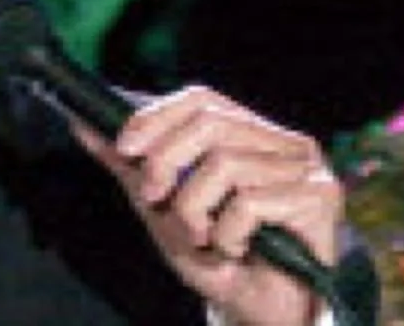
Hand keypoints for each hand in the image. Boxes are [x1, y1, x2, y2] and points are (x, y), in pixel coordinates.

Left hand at [72, 85, 343, 325]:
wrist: (259, 309)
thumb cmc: (215, 255)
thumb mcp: (162, 207)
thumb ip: (128, 165)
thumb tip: (82, 124)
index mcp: (248, 133)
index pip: (200, 98)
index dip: (157, 116)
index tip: (125, 147)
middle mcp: (282, 142)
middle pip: (209, 124)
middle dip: (166, 164)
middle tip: (155, 200)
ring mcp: (306, 167)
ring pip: (225, 165)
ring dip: (195, 210)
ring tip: (202, 237)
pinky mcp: (321, 197)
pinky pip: (250, 202)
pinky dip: (227, 233)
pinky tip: (234, 249)